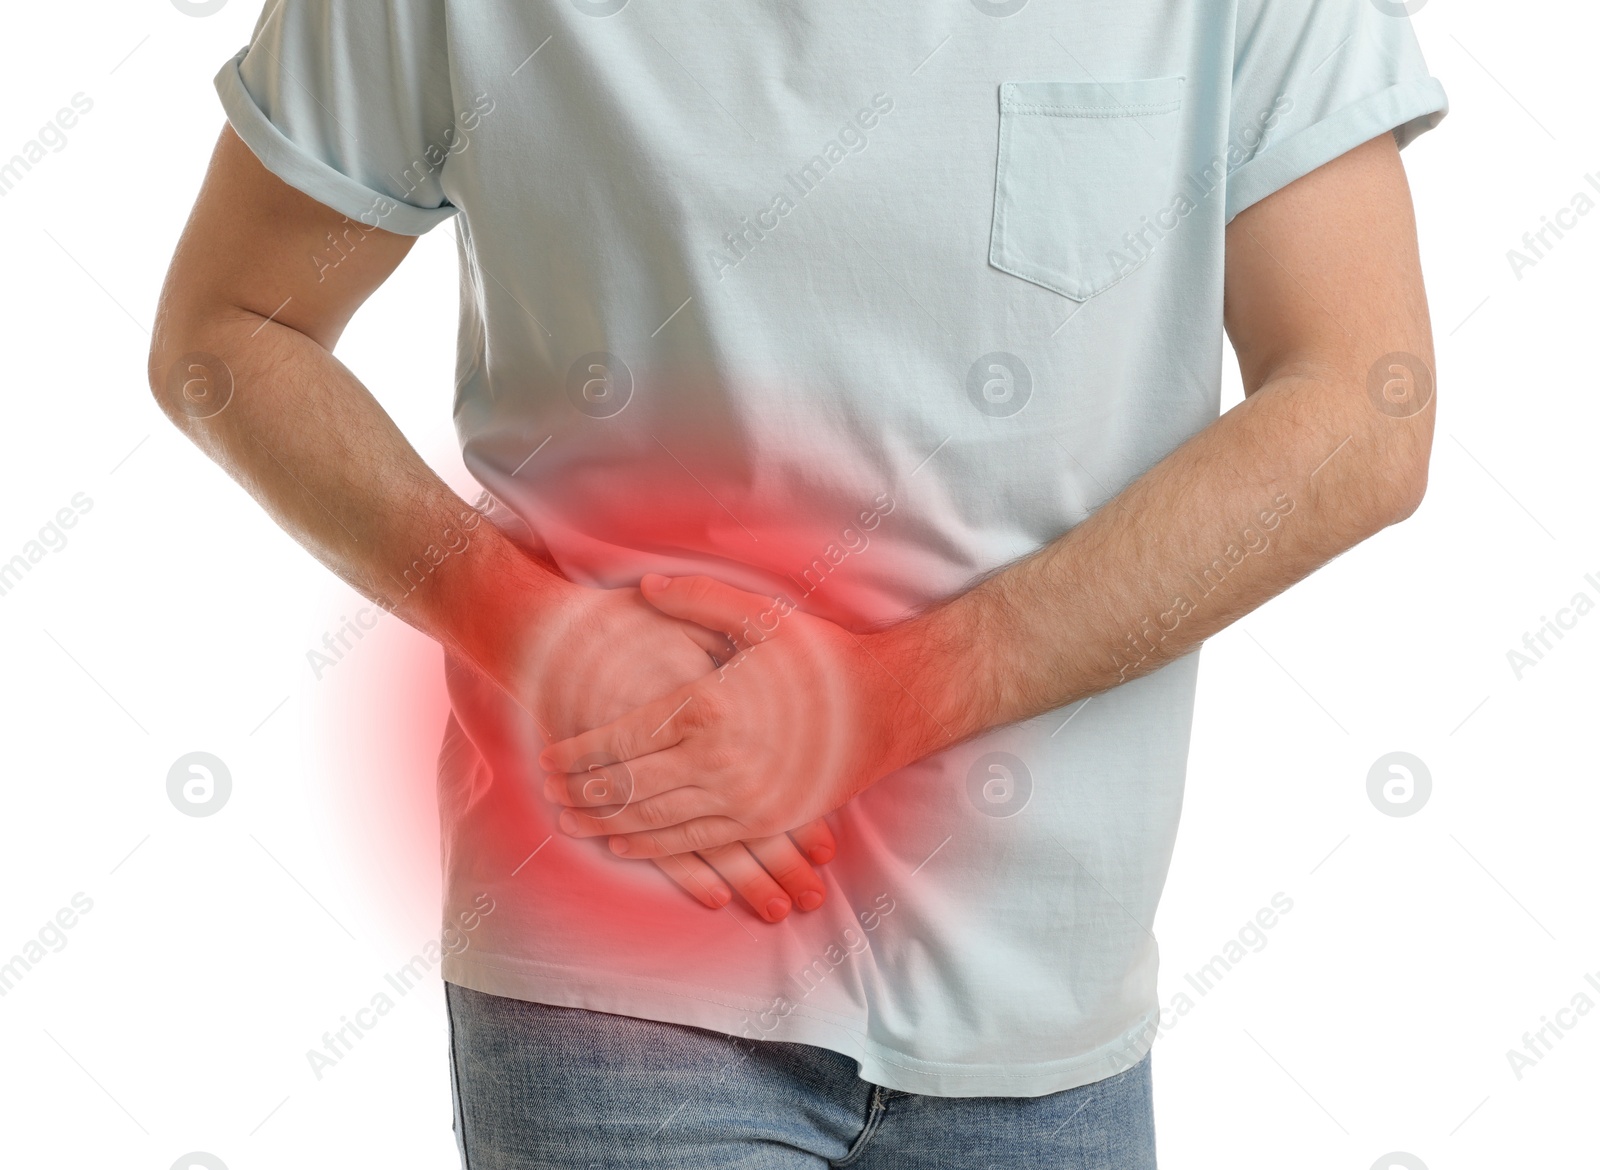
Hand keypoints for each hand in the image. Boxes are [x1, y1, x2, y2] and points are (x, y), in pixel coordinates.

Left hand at [538, 573, 927, 858]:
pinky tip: (622, 844)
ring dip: (605, 822)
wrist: (889, 706)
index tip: (546, 755)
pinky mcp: (763, 821)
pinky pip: (695, 844)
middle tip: (545, 791)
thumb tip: (644, 588)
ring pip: (655, 821)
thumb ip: (698, 599)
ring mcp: (742, 798)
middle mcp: (719, 760)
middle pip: (629, 787)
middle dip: (581, 792)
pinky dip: (652, 846)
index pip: (623, 740)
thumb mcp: (761, 616)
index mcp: (708, 706)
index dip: (578, 752)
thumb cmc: (822, 657)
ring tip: (569, 820)